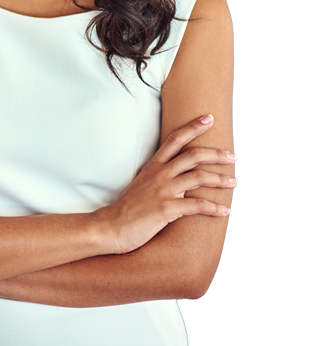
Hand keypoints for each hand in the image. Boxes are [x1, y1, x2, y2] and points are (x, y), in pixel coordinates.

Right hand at [98, 115, 235, 253]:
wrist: (111, 226)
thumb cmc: (128, 208)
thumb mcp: (142, 184)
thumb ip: (160, 176)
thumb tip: (180, 175)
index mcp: (153, 166)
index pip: (175, 139)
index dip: (193, 127)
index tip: (209, 118)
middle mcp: (160, 174)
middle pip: (193, 155)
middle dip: (216, 154)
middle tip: (232, 156)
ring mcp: (163, 190)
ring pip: (199, 177)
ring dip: (220, 179)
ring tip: (233, 182)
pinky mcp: (167, 208)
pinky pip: (197, 205)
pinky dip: (213, 208)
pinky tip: (223, 211)